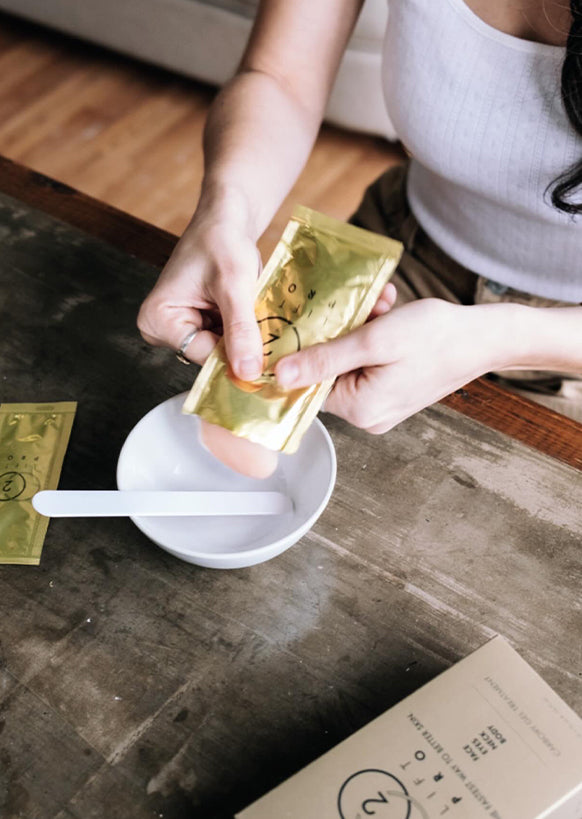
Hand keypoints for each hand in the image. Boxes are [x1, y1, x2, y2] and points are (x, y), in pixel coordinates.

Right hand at [137, 209, 263, 378]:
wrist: (225, 220)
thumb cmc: (221, 241)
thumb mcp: (234, 285)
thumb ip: (240, 330)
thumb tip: (248, 372)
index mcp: (157, 321)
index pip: (203, 357)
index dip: (236, 355)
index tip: (266, 350)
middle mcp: (161, 330)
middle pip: (210, 356)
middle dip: (240, 344)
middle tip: (262, 322)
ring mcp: (179, 329)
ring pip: (221, 350)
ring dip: (244, 337)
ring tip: (256, 313)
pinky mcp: (196, 326)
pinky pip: (225, 341)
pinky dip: (243, 331)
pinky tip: (251, 314)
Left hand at [275, 298, 507, 432]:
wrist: (485, 338)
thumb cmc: (436, 337)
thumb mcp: (373, 341)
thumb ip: (324, 359)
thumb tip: (280, 374)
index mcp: (359, 409)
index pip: (309, 384)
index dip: (307, 350)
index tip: (313, 320)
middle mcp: (368, 416)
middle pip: (330, 372)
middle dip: (340, 333)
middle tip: (360, 306)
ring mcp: (383, 406)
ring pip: (350, 362)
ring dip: (359, 330)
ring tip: (381, 306)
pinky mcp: (394, 392)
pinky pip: (370, 364)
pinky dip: (375, 338)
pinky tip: (388, 314)